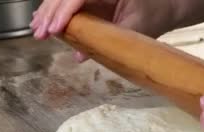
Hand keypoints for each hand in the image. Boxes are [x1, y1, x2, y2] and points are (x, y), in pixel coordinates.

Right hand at [30, 0, 170, 60]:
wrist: (167, 5)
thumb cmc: (156, 16)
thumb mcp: (136, 30)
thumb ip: (108, 42)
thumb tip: (79, 56)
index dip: (64, 11)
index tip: (54, 29)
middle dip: (50, 12)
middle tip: (39, 33)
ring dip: (48, 11)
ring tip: (36, 29)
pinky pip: (69, 1)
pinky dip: (54, 10)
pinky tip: (41, 20)